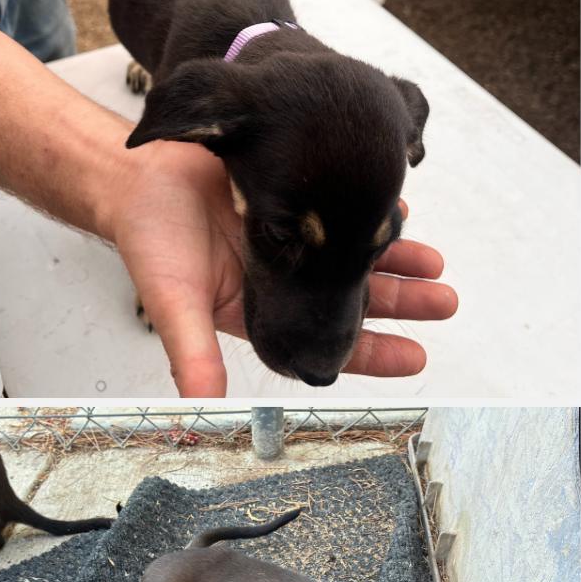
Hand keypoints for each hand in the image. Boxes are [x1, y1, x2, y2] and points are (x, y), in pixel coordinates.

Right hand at [107, 142, 457, 395]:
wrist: (135, 173)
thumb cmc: (150, 239)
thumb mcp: (172, 302)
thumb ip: (193, 355)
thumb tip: (205, 408)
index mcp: (262, 309)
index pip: (328, 338)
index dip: (371, 351)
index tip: (416, 357)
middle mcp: (286, 276)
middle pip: (356, 296)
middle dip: (402, 302)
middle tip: (444, 303)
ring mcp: (294, 234)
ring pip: (358, 251)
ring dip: (399, 258)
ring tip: (438, 265)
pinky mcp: (296, 195)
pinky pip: (344, 205)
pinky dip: (371, 211)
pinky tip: (402, 215)